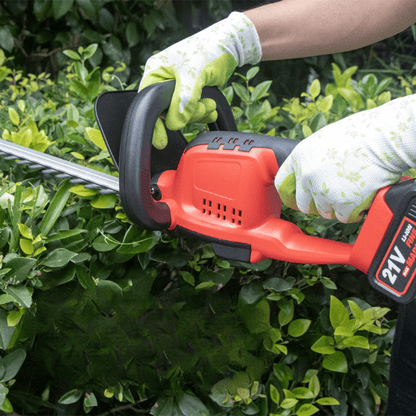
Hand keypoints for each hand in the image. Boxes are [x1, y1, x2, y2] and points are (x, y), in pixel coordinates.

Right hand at [139, 12, 260, 148]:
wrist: (230, 45)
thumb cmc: (208, 49)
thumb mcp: (194, 75)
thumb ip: (183, 100)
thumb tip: (175, 123)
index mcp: (156, 73)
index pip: (149, 103)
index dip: (155, 124)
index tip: (160, 142)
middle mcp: (164, 82)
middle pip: (168, 112)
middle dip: (187, 114)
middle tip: (202, 107)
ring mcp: (178, 89)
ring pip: (182, 114)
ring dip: (198, 113)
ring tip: (210, 104)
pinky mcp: (191, 94)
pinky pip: (192, 112)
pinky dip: (203, 113)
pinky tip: (211, 109)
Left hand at [275, 95, 415, 222]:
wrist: (384, 137)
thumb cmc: (360, 135)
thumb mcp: (323, 141)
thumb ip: (311, 160)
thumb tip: (306, 175)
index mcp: (300, 157)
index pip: (282, 184)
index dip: (290, 194)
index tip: (296, 199)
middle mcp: (307, 175)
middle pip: (304, 204)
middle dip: (318, 204)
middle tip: (333, 196)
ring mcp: (323, 190)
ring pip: (325, 212)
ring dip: (338, 206)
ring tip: (352, 189)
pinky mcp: (342, 202)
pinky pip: (343, 217)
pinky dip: (354, 211)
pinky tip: (361, 196)